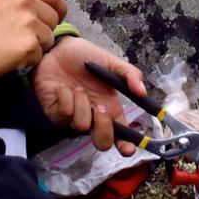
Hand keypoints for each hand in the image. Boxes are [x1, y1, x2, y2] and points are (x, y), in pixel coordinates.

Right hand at [0, 0, 65, 76]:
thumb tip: (33, 0)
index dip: (57, 8)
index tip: (55, 18)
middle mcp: (27, 0)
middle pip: (53, 18)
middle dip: (43, 30)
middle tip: (25, 37)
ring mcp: (29, 23)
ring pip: (48, 38)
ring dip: (35, 46)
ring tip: (14, 47)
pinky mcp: (29, 45)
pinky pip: (38, 55)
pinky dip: (28, 60)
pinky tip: (11, 57)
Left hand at [32, 37, 147, 154]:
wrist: (57, 49)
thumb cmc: (85, 57)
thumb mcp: (111, 62)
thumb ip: (129, 74)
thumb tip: (143, 93)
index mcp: (110, 108)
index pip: (121, 134)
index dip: (125, 145)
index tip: (129, 149)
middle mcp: (93, 117)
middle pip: (102, 142)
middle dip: (104, 129)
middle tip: (100, 108)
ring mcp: (73, 118)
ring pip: (82, 126)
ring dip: (81, 103)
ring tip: (77, 87)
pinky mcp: (55, 115)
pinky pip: (64, 114)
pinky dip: (66, 97)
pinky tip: (63, 88)